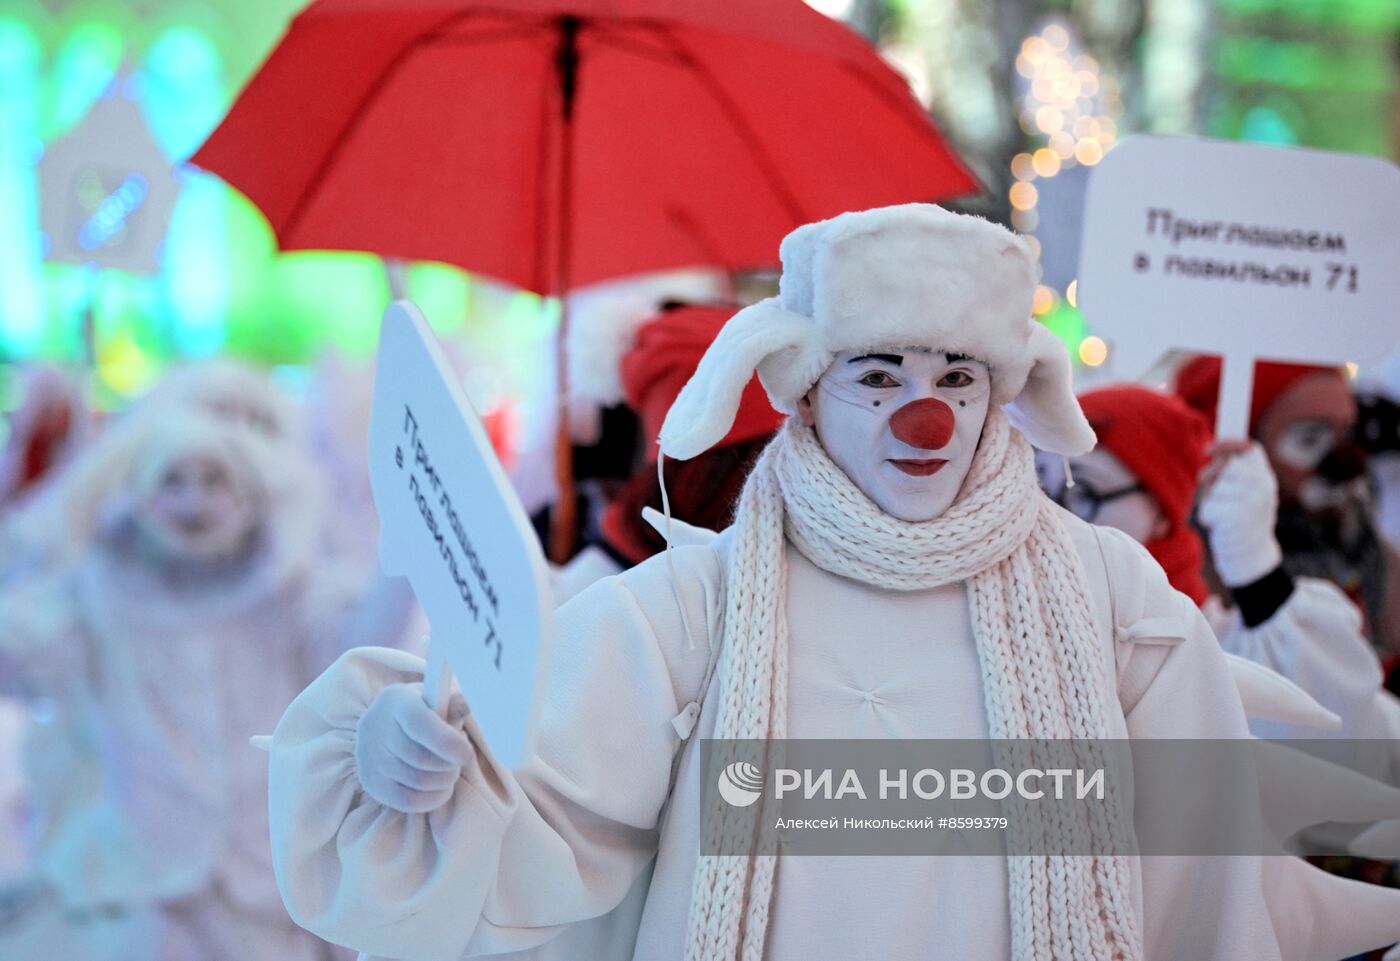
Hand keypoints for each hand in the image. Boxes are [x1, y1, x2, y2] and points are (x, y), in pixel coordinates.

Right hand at [353, 682, 473, 813]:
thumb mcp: (437, 698)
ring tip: (450, 770)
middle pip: (420, 758)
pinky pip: (406, 801)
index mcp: (396, 700)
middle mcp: (376, 727)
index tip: (466, 754)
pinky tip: (442, 788)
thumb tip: (465, 705)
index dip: (446, 742)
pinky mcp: (370, 781)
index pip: (418, 723)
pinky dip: (432, 799)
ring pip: (416, 781)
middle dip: (449, 764)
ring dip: (444, 780)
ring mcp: (369, 756)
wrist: (387, 723)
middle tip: (460, 760)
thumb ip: (452, 703)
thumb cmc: (422, 709)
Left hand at [1198, 442, 1282, 588]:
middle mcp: (1262, 488)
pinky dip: (1207, 516)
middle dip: (1210, 478)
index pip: (1251, 450)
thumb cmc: (1241, 522)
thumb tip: (1213, 453)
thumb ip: (1234, 474)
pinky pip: (1208, 506)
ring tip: (1222, 514)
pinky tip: (1219, 526)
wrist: (1251, 557)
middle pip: (1225, 466)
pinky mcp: (1236, 517)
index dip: (1229, 444)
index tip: (1209, 449)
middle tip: (1210, 492)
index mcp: (1266, 480)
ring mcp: (1251, 502)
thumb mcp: (1246, 494)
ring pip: (1213, 488)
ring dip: (1209, 501)